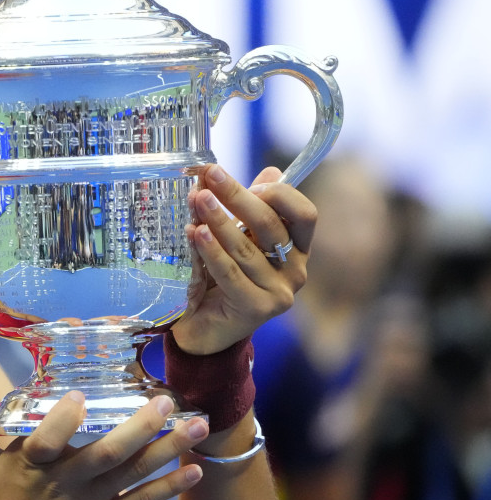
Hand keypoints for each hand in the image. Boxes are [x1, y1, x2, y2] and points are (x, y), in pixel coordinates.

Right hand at [0, 391, 208, 499]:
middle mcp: (65, 484)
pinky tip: (195, 469)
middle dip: (139, 428)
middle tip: (165, 401)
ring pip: (131, 474)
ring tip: (196, 425)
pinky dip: (169, 487)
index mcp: (32, 465)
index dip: (61, 421)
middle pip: (105, 455)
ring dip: (166, 449)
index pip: (45, 442)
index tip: (77, 394)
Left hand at [172, 164, 317, 354]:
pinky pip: (231, 273)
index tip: (247, 180)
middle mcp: (296, 271)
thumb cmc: (221, 277)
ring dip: (219, 220)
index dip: (278, 193)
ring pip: (247, 248)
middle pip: (271, 225)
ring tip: (196, 200)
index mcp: (298, 249)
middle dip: (239, 197)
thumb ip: (249, 209)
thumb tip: (270, 170)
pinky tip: (195, 233)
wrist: (205, 328)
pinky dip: (211, 250)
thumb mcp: (237, 238)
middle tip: (210, 177)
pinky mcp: (258, 309)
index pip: (304, 214)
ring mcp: (279, 292)